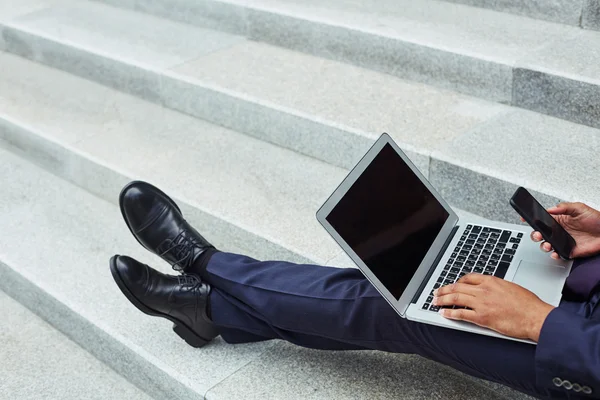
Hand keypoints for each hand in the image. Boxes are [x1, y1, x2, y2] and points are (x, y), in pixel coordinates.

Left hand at [434, 274, 553, 341]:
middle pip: (457, 287)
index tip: (453, 284)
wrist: (536, 317)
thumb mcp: (511, 287)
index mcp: (491, 281)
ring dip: (442, 300)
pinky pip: (461, 313)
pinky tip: (444, 313)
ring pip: (455, 298)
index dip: (457, 282)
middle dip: (444, 290)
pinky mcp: (482, 317)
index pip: (468, 278)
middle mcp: (484, 290)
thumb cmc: (529, 304)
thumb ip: (497, 287)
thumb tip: (489, 289)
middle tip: (436, 292)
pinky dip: (450, 313)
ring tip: (435, 301)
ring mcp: (482, 303)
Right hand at [529, 202, 599, 258]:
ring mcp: (562, 241)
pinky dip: (554, 255)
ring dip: (543, 245)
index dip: (532, 219)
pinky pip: (557, 254)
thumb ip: (565, 207)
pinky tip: (554, 252)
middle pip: (540, 233)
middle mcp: (558, 231)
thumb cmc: (597, 220)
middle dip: (535, 234)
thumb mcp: (580, 208)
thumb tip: (551, 209)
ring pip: (546, 244)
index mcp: (559, 219)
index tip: (525, 219)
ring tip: (547, 244)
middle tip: (538, 234)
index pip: (541, 219)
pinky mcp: (568, 251)